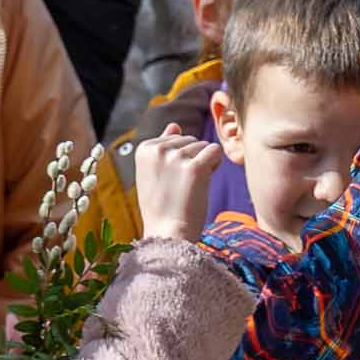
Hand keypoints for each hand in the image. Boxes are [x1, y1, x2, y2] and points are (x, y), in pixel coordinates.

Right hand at [134, 126, 228, 244]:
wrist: (168, 234)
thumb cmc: (162, 208)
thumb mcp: (153, 174)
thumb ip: (162, 147)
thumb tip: (174, 125)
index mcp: (144, 148)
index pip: (175, 138)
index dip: (180, 158)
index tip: (171, 179)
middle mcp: (158, 149)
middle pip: (191, 140)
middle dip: (193, 159)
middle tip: (182, 185)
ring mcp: (175, 157)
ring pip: (204, 146)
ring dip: (204, 164)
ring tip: (191, 186)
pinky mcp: (194, 167)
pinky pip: (215, 152)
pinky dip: (215, 165)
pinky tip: (204, 181)